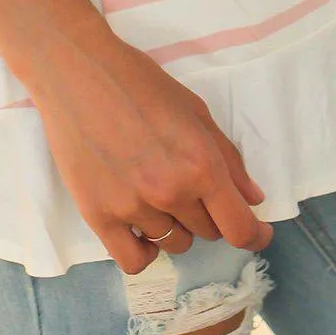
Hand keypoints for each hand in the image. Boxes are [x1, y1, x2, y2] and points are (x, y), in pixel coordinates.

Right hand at [31, 28, 273, 274]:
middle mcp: (171, 192)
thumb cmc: (140, 82)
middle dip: (209, 213)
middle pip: (208, 233)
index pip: (239, 227)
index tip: (257, 234)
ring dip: (176, 225)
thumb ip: (229, 158)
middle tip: (189, 183)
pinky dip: (145, 251)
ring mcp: (133, 208)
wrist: (78, 73)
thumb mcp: (195, 110)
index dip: (255, 237)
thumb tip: (254, 199)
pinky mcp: (98, 216)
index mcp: (201, 164)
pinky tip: (142, 228)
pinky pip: (133, 261)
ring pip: (174, 244)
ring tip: (157, 190)